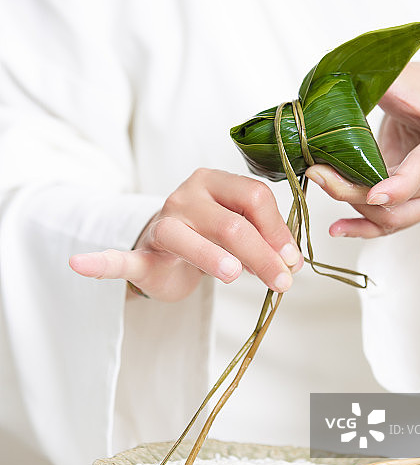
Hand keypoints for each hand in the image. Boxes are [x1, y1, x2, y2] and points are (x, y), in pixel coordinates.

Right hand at [69, 168, 302, 300]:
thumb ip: (263, 239)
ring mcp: (161, 223)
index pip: (254, 197)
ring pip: (186, 237)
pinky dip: (101, 263)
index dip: (278, 230)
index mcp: (214, 182)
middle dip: (262, 254)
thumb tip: (291, 262)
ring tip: (235, 276)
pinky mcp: (141, 253)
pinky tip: (82, 264)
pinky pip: (119, 258)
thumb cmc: (210, 236)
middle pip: (230, 221)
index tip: (293, 260)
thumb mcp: (239, 230)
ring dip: (213, 258)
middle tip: (284, 282)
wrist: (169, 250)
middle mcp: (186, 195)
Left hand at [305, 61, 419, 237]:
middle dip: (356, 191)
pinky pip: (394, 225)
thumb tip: (342, 85)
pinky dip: (364, 228)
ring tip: (323, 185)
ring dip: (354, 208)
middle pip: (403, 199)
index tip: (370, 194)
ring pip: (395, 217)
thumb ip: (382, 84)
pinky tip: (339, 227)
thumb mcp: (405, 79)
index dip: (398, 185)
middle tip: (318, 173)